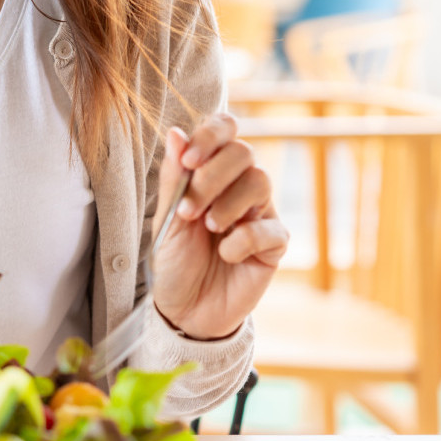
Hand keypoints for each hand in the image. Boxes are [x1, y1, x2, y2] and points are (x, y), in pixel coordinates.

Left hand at [150, 113, 287, 339]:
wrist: (186, 310)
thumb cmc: (175, 261)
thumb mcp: (166, 220)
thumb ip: (174, 179)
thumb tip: (176, 133)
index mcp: (211, 173)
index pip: (224, 130)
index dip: (210, 136)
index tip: (189, 160)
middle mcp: (238, 187)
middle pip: (244, 152)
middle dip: (213, 176)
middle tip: (189, 209)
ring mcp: (259, 213)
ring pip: (261, 181)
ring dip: (228, 203)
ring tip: (208, 228)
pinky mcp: (274, 245)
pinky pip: (271, 228)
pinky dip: (244, 239)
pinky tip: (226, 254)